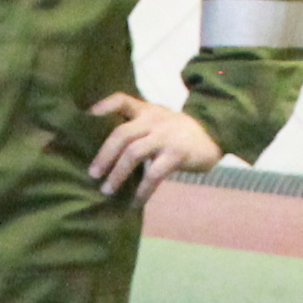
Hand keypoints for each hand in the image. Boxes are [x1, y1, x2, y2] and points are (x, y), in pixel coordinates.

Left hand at [86, 93, 222, 201]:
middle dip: (104, 155)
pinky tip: (135, 203)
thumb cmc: (179, 133)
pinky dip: (142, 191)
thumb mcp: (159, 121)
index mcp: (147, 111)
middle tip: (92, 174)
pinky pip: (153, 174)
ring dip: (117, 174)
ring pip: (133, 153)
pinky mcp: (177, 154)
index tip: (87, 116)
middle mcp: (154, 120)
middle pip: (122, 134)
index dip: (104, 106)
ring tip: (107, 190)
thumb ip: (138, 127)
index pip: (122, 100)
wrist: (214, 136)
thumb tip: (106, 153)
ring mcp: (166, 136)